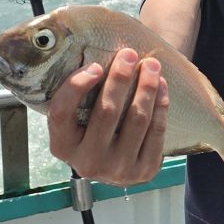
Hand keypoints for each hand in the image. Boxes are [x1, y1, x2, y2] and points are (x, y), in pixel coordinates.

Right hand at [47, 49, 169, 186]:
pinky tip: (161, 86)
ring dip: (146, 87)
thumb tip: (89, 51)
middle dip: (120, 78)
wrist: (116, 164)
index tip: (95, 65)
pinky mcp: (144, 171)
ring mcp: (117, 170)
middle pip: (106, 112)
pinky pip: (157, 131)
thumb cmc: (92, 129)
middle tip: (129, 54)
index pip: (62, 113)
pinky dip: (161, 104)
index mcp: (62, 147)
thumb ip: (77, 97)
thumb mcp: (75, 120)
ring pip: (137, 119)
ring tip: (151, 64)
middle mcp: (87, 163)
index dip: (77, 86)